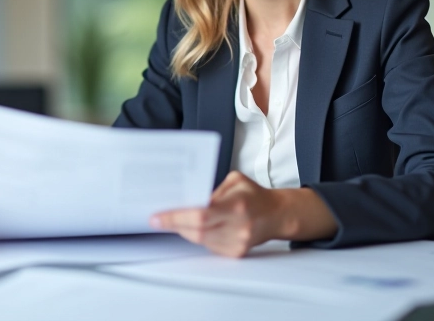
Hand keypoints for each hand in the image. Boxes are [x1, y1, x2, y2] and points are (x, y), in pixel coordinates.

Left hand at [150, 171, 336, 257]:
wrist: (277, 214)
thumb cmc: (254, 194)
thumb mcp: (235, 181)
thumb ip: (212, 190)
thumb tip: (187, 198)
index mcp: (237, 205)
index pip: (200, 215)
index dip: (175, 218)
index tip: (156, 217)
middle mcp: (239, 227)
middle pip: (197, 231)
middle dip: (174, 225)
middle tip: (158, 219)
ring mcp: (238, 242)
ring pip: (200, 241)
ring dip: (184, 230)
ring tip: (173, 220)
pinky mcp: (236, 252)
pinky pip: (208, 246)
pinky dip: (197, 236)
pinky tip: (191, 227)